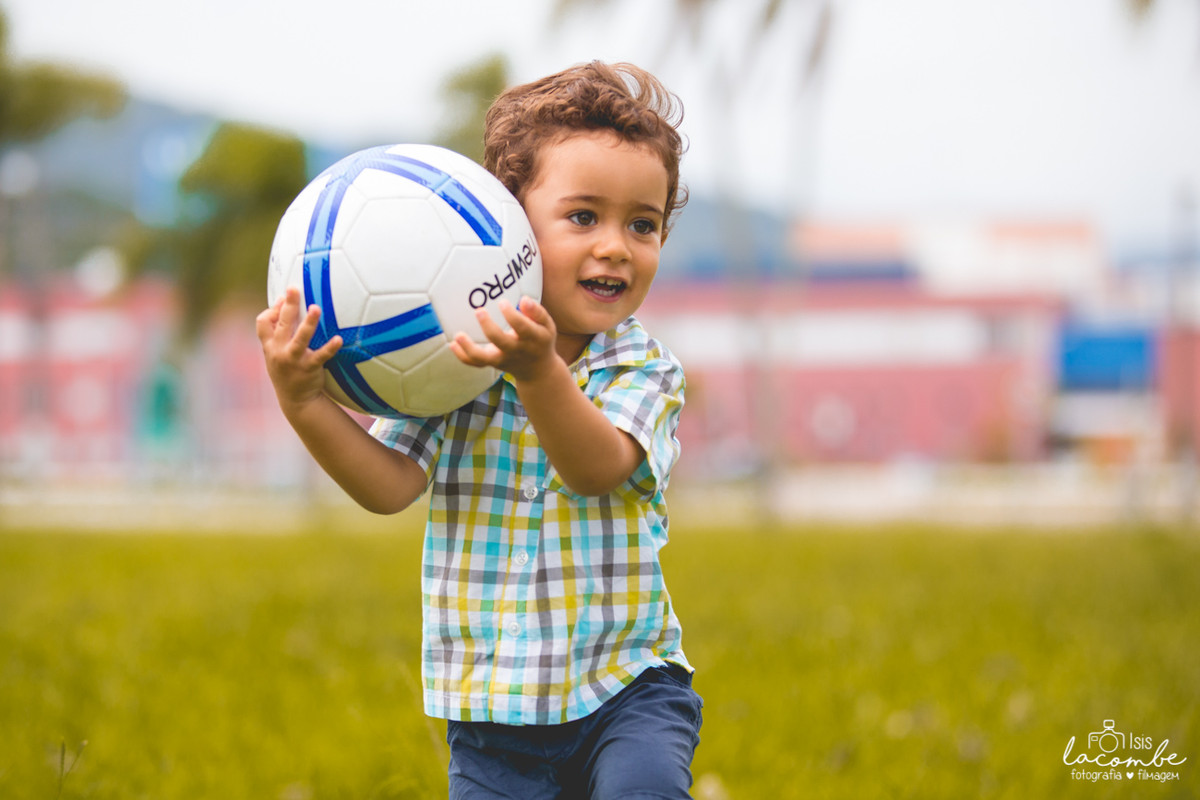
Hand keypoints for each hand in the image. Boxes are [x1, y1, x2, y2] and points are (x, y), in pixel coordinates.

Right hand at [255, 286, 342, 413]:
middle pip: (282, 324)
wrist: (296, 400)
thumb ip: (277, 332)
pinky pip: (320, 356)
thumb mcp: (275, 353)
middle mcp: (279, 352)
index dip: (271, 310)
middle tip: (294, 288)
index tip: (282, 299)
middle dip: (288, 305)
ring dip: (307, 323)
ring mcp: (293, 361)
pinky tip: (339, 339)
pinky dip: (330, 348)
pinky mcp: (309, 369)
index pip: (262, 324)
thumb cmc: (288, 369)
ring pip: (299, 339)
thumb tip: (282, 303)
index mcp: (270, 346)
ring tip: (316, 308)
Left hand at [449, 297, 557, 382]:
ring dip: (469, 348)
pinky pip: (476, 363)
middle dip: (488, 327)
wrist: (538, 371)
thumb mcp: (547, 325)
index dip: (511, 315)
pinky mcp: (494, 363)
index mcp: (533, 338)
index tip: (502, 302)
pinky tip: (453, 344)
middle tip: (479, 310)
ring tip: (458, 335)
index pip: (522, 327)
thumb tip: (524, 299)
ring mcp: (503, 359)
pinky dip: (463, 356)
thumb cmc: (541, 340)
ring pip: (484, 358)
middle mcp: (517, 350)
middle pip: (501, 342)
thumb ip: (537, 312)